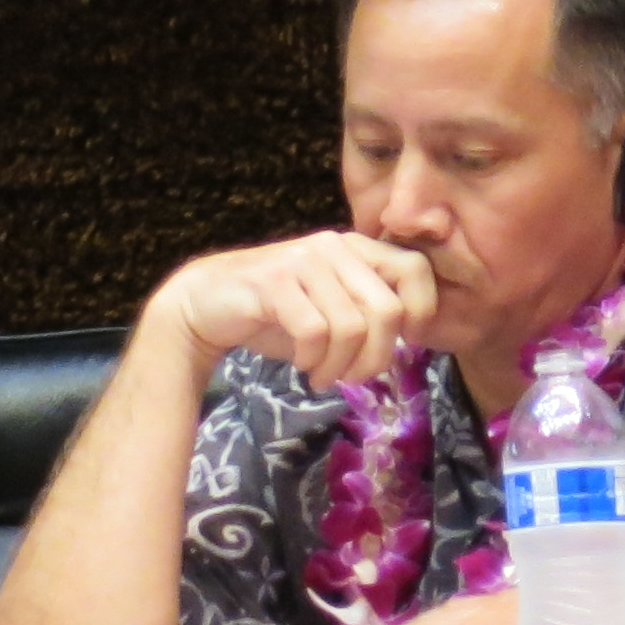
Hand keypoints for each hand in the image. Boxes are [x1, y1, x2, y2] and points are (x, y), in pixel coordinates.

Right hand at [154, 232, 437, 386]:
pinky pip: (315, 332)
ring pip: (352, 327)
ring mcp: (302, 261)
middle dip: (377, 356)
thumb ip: (370, 310)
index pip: (414, 269)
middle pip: (386, 310)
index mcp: (354, 247)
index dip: (421, 311)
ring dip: (341, 366)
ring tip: (325, 378)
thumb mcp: (331, 307)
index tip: (406, 342)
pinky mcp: (273, 282)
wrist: (204, 304)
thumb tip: (417, 337)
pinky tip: (304, 366)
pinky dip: (313, 359)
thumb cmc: (274, 311)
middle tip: (356, 378)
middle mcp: (332, 246)